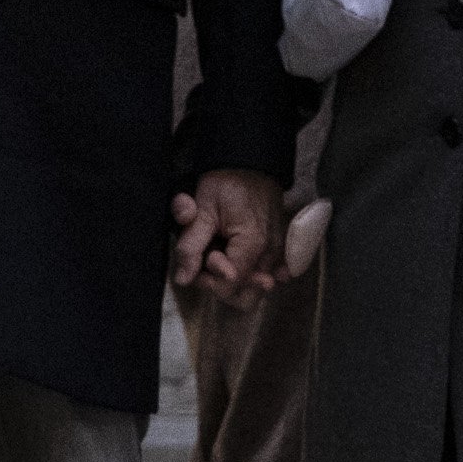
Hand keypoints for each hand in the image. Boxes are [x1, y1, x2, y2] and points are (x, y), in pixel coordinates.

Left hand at [172, 169, 285, 308]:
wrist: (253, 162)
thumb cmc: (227, 182)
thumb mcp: (202, 209)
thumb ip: (191, 246)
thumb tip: (183, 279)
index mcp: (252, 245)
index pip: (228, 286)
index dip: (209, 280)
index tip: (203, 256)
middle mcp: (270, 255)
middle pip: (245, 299)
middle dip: (222, 287)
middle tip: (209, 262)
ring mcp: (278, 255)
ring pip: (255, 292)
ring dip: (234, 282)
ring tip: (222, 257)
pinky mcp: (279, 252)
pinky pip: (270, 277)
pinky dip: (254, 277)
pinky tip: (241, 261)